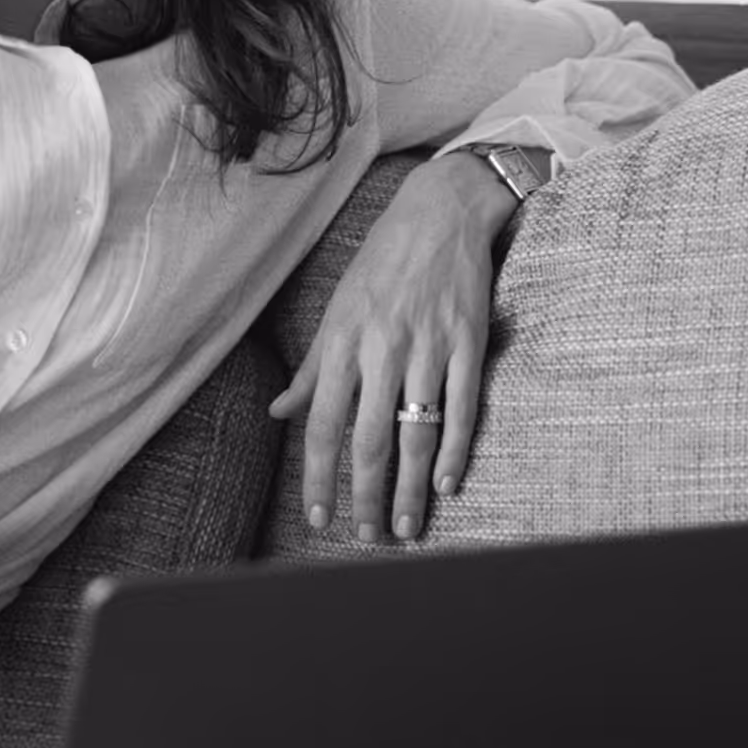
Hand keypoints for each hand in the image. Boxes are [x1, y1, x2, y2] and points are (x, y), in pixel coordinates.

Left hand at [267, 150, 511, 546]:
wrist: (440, 211)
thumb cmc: (381, 261)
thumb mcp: (336, 308)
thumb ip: (311, 366)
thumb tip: (279, 412)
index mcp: (342, 341)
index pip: (323, 423)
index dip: (319, 476)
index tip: (318, 517)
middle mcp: (382, 348)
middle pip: (369, 440)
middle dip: (366, 496)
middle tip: (368, 536)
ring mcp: (428, 347)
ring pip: (416, 433)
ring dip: (412, 488)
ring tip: (410, 526)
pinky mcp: (467, 342)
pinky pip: (462, 408)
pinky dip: (455, 451)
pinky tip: (448, 483)